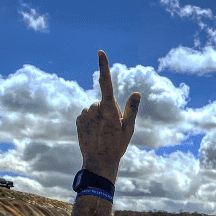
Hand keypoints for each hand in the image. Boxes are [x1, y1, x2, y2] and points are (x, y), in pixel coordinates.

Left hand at [76, 50, 139, 183]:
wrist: (98, 162)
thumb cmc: (117, 146)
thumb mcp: (129, 129)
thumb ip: (132, 109)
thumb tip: (136, 92)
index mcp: (109, 109)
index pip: (106, 83)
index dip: (103, 66)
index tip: (100, 52)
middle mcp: (95, 108)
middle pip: (104, 102)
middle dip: (109, 110)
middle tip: (112, 128)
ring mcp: (85, 113)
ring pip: (95, 109)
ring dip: (100, 117)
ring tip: (103, 133)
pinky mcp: (78, 119)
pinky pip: (87, 115)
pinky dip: (92, 121)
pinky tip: (95, 134)